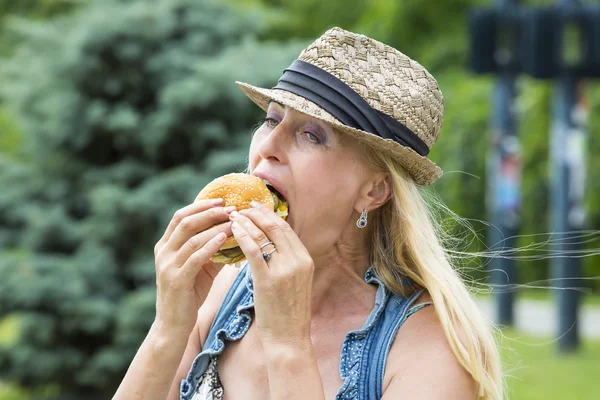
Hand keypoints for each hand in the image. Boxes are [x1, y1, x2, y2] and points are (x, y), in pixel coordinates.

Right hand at [153, 199, 235, 335]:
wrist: (173, 326)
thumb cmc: (189, 295)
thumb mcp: (200, 268)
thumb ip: (211, 249)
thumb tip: (234, 232)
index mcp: (165, 246)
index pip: (180, 216)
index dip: (200, 205)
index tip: (221, 199)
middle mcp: (163, 252)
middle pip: (185, 221)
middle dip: (209, 212)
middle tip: (230, 207)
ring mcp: (168, 266)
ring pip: (191, 237)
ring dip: (214, 226)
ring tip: (233, 220)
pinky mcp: (177, 280)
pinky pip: (195, 257)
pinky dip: (210, 245)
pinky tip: (225, 238)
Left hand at [229, 202, 313, 346]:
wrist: (289, 339)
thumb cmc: (287, 313)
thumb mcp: (295, 282)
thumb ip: (286, 262)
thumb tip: (269, 244)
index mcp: (305, 259)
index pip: (286, 229)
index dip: (269, 215)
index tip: (255, 207)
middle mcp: (298, 261)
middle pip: (276, 227)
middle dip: (257, 213)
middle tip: (242, 205)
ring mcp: (284, 270)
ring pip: (264, 235)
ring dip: (247, 222)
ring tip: (233, 215)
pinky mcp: (268, 280)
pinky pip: (253, 251)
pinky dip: (242, 236)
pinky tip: (233, 230)